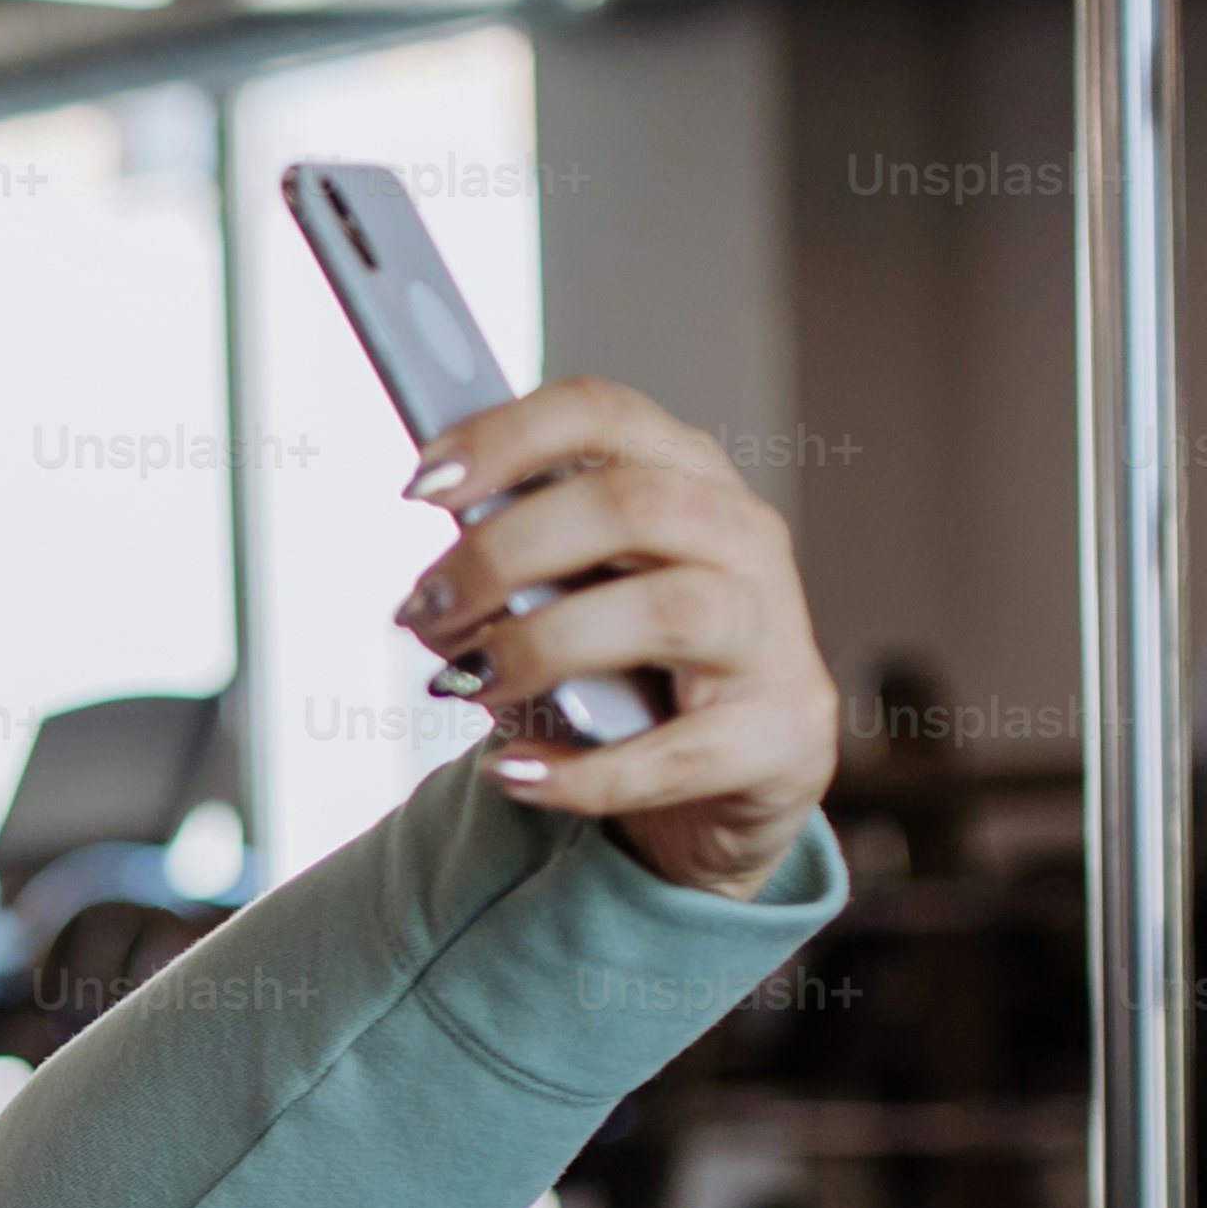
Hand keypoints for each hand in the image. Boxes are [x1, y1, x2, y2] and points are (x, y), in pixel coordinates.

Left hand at [395, 377, 835, 901]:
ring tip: (469, 683)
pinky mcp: (783, 734)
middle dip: (507, 551)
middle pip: (631, 504)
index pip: (603, 415)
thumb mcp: (564, 608)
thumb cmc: (631, 682)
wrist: (719, 792)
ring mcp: (774, 634)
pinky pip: (675, 753)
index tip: (423, 484)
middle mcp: (743, 538)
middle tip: (428, 606)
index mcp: (686, 478)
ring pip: (668, 612)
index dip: (508, 437)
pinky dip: (581, 769)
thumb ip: (511, 584)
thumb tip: (433, 596)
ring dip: (543, 645)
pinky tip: (518, 774)